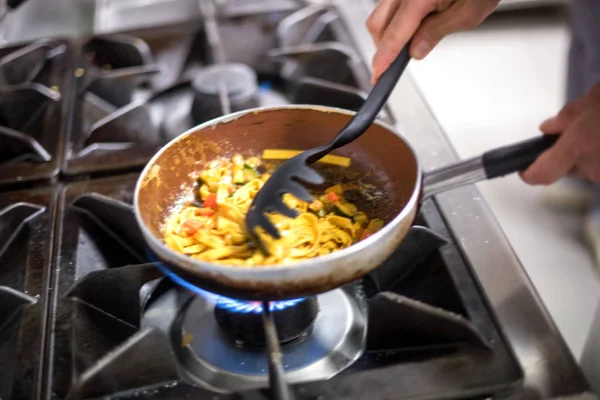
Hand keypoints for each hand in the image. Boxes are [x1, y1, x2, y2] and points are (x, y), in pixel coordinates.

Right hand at [366, 0, 499, 81]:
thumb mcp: (468, 13)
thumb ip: (437, 32)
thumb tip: (415, 51)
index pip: (394, 34)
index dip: (384, 58)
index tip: (378, 75)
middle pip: (377, 24)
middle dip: (384, 47)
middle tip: (397, 63)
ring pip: (380, 15)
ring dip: (389, 33)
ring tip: (414, 39)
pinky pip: (389, 5)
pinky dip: (395, 20)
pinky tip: (414, 25)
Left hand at [522, 83, 599, 184]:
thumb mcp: (594, 98)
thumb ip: (568, 118)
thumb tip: (549, 128)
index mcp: (580, 145)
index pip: (543, 173)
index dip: (530, 173)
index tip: (524, 170)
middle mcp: (597, 166)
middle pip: (571, 169)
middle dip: (570, 153)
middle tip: (582, 129)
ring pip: (594, 168)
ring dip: (594, 153)